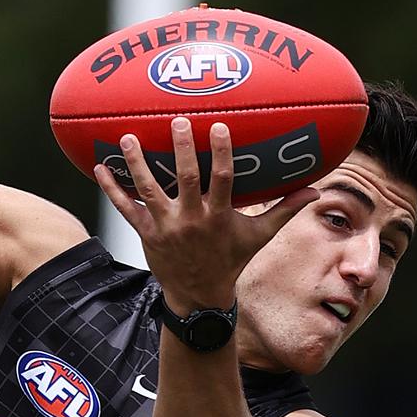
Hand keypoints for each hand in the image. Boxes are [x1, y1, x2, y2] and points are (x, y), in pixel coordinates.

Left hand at [93, 118, 318, 313]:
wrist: (198, 296)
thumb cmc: (231, 260)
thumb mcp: (259, 237)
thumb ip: (285, 210)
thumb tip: (317, 189)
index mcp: (218, 217)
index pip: (221, 180)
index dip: (220, 153)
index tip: (218, 126)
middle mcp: (191, 221)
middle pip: (184, 180)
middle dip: (179, 150)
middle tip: (176, 120)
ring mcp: (165, 227)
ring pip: (148, 191)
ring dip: (137, 163)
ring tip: (128, 136)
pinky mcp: (145, 233)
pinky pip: (125, 208)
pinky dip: (112, 189)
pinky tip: (99, 166)